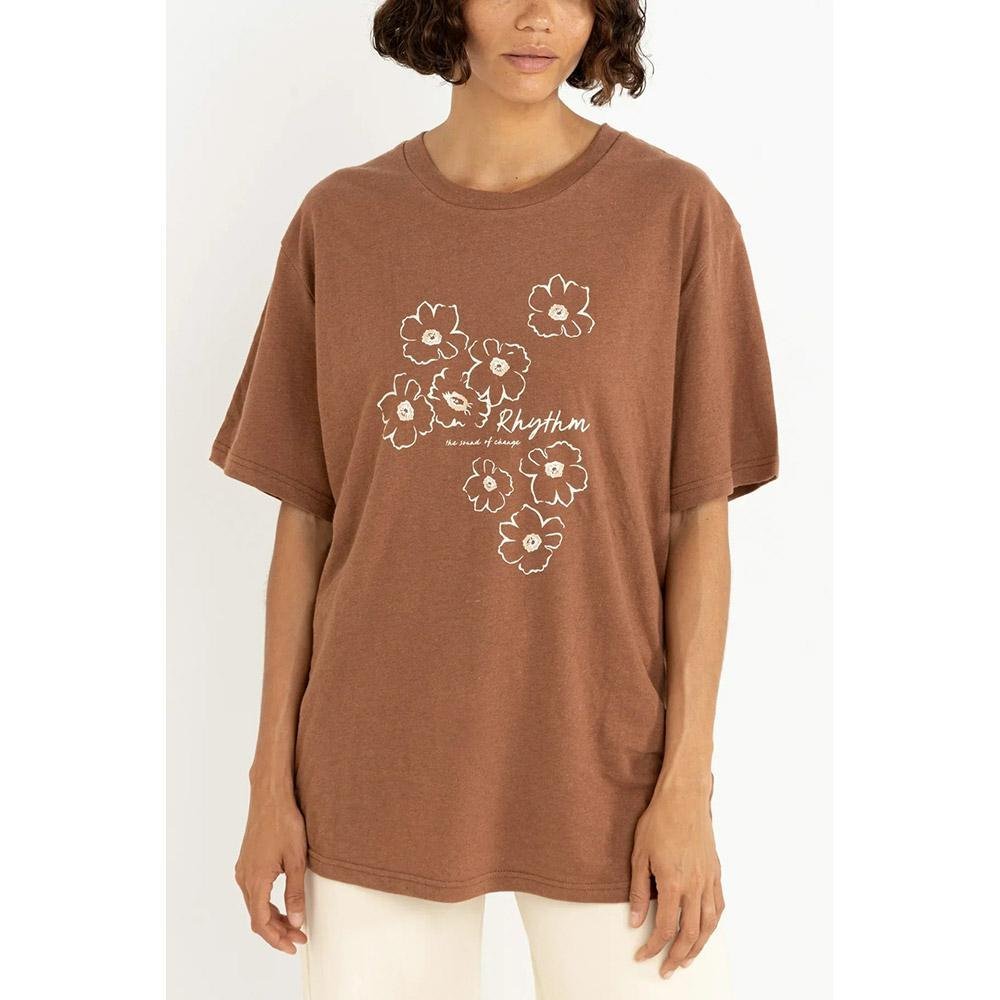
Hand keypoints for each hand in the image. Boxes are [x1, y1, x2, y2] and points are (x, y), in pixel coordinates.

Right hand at [234, 789, 308, 953]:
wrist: (270, 796)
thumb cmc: (284, 822)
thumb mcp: (296, 860)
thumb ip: (295, 893)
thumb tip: (296, 922)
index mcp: (255, 880)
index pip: (261, 923)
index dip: (277, 939)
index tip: (294, 945)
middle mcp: (244, 878)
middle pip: (257, 917)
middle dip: (278, 931)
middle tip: (299, 937)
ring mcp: (243, 869)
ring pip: (255, 905)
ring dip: (273, 918)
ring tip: (294, 924)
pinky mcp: (247, 861)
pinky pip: (254, 892)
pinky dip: (267, 904)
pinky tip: (281, 904)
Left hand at [629, 782, 723, 978]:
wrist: (684, 798)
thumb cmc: (659, 821)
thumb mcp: (639, 855)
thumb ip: (638, 891)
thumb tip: (634, 921)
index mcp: (673, 883)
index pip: (665, 928)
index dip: (653, 947)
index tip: (643, 955)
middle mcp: (695, 886)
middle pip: (690, 934)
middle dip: (677, 956)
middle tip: (667, 969)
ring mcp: (708, 879)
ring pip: (709, 925)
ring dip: (698, 947)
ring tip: (687, 959)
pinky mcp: (716, 871)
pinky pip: (719, 906)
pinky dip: (713, 924)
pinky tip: (705, 930)